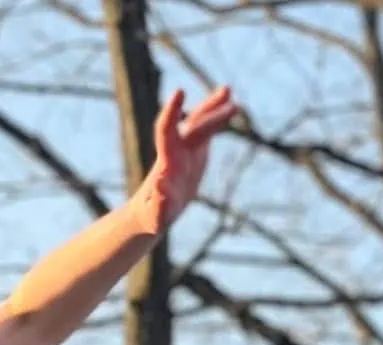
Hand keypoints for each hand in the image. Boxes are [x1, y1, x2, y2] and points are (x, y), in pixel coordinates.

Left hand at [128, 84, 239, 235]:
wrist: (152, 209)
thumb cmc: (151, 216)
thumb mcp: (155, 215)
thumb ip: (159, 205)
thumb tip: (161, 188)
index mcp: (167, 160)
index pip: (166, 129)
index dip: (172, 111)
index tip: (180, 92)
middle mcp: (175, 149)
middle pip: (193, 126)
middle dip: (211, 114)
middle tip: (231, 103)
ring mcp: (186, 148)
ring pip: (200, 122)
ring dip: (214, 107)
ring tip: (228, 90)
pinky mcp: (195, 152)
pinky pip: (207, 131)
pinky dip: (218, 119)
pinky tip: (232, 106)